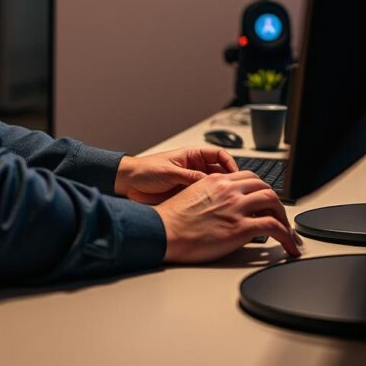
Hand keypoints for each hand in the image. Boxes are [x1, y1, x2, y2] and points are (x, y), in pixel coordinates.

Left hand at [114, 147, 238, 204]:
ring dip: (220, 193)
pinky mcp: (187, 196)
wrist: (129, 184)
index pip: (219, 155)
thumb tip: (210, 181)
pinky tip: (214, 209)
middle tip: (236, 191)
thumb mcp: (170, 172)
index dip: (230, 163)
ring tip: (227, 201)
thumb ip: (190, 176)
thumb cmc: (145, 171)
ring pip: (213, 187)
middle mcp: (194, 168)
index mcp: (192, 156)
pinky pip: (203, 198)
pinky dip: (210, 203)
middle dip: (229, 180)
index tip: (236, 175)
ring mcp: (191, 182)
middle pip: (220, 172)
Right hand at [155, 171, 300, 261]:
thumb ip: (211, 195)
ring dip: (285, 218)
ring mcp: (236, 207)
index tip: (265, 200)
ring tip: (288, 232)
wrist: (162, 232)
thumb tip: (221, 207)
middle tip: (280, 216)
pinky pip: (274, 227)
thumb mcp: (192, 196)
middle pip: (265, 187)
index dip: (261, 189)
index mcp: (217, 181)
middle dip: (276, 202)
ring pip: (274, 202)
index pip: (250, 177)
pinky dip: (287, 236)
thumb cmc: (171, 219)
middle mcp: (229, 190)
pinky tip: (289, 245)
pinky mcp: (241, 227)